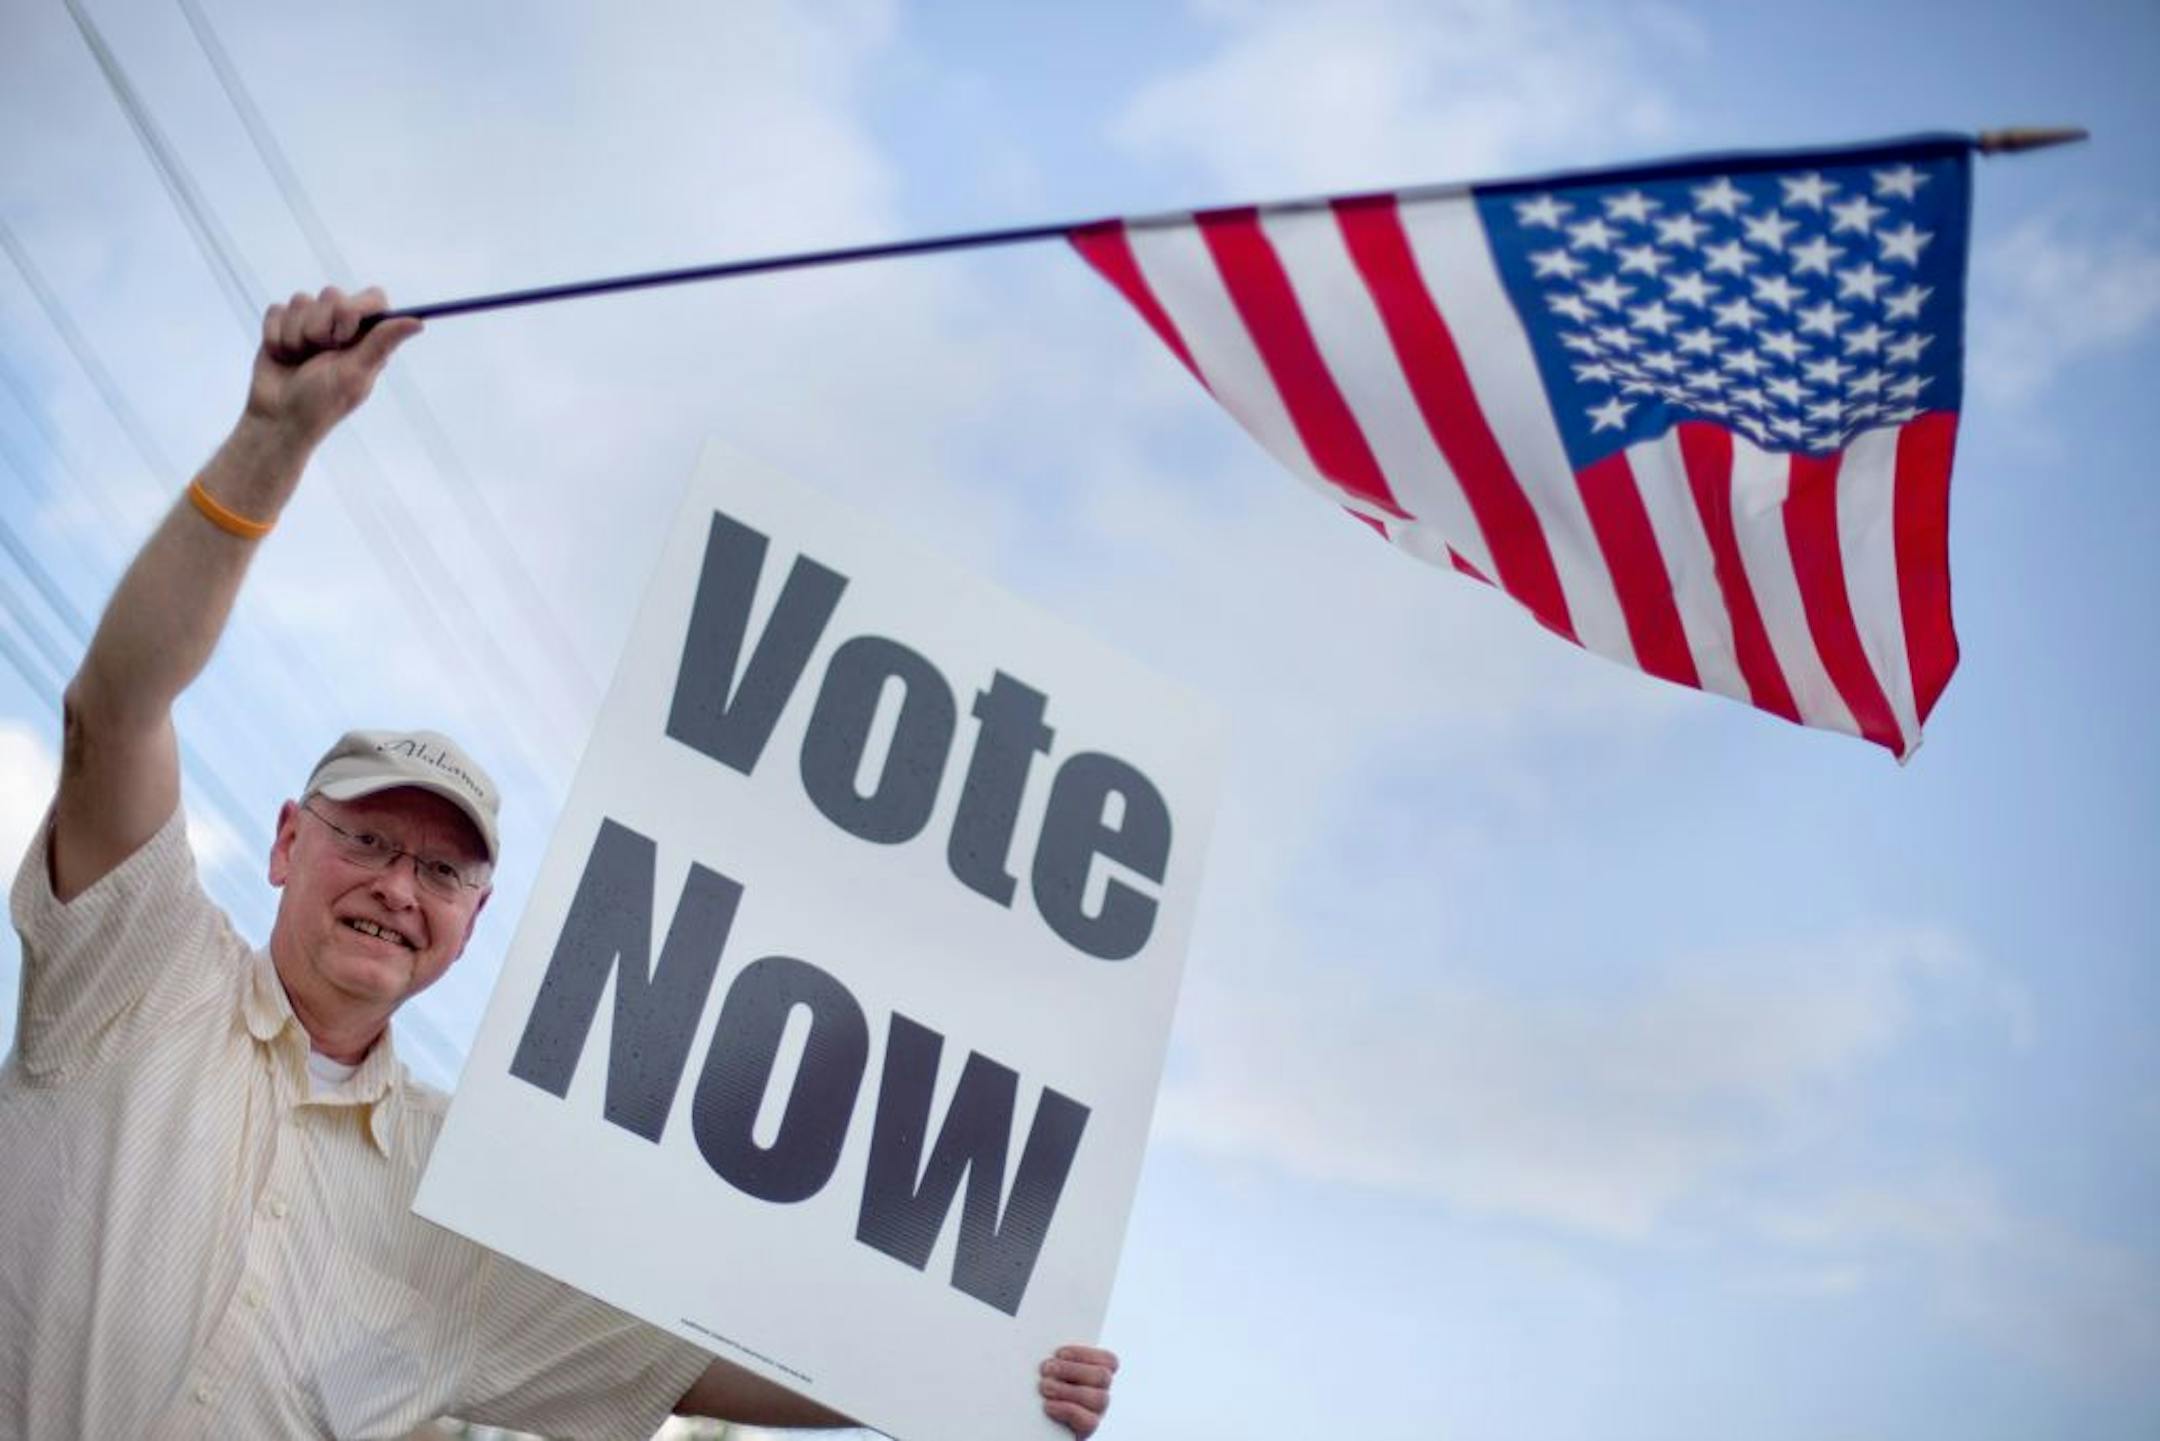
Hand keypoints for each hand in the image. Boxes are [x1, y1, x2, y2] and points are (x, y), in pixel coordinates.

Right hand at [245, 285, 420, 448]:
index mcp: (367, 337)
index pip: (373, 298)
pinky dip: (276, 335)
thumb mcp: (355, 374)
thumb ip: (382, 342)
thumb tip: (419, 323)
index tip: (343, 335)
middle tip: (319, 353)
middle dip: (320, 326)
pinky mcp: (283, 325)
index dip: (355, 309)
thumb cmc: (321, 403)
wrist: (277, 417)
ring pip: (301, 300)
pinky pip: (278, 309)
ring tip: (299, 359)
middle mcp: (341, 326)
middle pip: (332, 294)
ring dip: (296, 335)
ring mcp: (311, 323)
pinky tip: (283, 356)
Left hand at [1039, 1344, 1116, 1436]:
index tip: (1059, 1353)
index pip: (1108, 1360)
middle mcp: (1101, 1391)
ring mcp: (1097, 1412)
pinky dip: (1067, 1410)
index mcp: (1097, 1372)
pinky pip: (1088, 1421)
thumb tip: (1048, 1354)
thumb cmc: (1044, 1388)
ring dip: (1068, 1390)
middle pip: (1102, 1377)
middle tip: (1046, 1369)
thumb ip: (1057, 1360)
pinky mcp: (1087, 1429)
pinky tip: (1048, 1406)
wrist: (1037, 1423)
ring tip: (1044, 1387)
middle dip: (1071, 1370)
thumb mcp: (1052, 1370)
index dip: (1085, 1354)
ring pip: (1099, 1398)